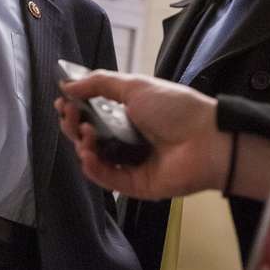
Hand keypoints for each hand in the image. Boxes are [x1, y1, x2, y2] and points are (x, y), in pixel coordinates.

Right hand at [54, 71, 228, 199]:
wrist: (207, 139)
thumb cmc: (174, 108)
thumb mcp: (135, 86)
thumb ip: (100, 83)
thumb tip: (67, 85)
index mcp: (127, 115)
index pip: (92, 115)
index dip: (75, 109)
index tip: (63, 101)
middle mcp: (126, 139)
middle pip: (88, 137)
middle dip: (73, 125)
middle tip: (70, 114)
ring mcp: (129, 163)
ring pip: (93, 158)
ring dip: (82, 144)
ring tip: (86, 132)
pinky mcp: (134, 185)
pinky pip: (106, 179)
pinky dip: (92, 167)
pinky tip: (87, 154)